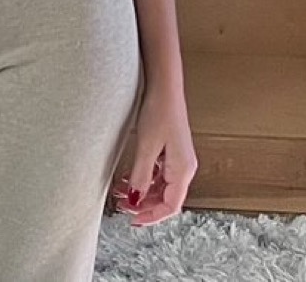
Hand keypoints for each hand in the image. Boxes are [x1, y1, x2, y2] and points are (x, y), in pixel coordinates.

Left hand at [111, 91, 197, 227]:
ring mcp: (179, 158)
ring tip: (121, 191)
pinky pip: (159, 173)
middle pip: (166, 198)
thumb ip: (141, 176)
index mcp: (183, 169)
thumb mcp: (146, 146)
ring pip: (161, 186)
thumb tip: (135, 200)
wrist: (165, 85)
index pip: (171, 205)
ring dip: (142, 191)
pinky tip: (129, 176)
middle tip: (123, 205)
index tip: (134, 220)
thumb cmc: (160, 110)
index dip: (152, 216)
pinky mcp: (172, 150)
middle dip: (144, 204)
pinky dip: (145, 178)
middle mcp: (185, 166)